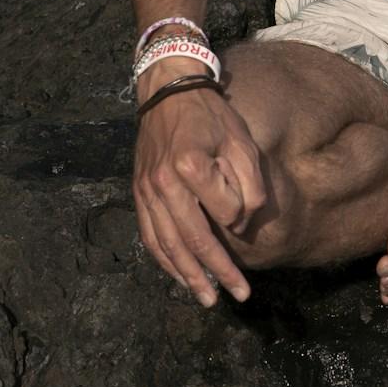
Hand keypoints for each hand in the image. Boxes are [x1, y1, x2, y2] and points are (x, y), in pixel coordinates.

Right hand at [132, 59, 266, 304]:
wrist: (168, 89)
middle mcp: (163, 182)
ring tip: (207, 298)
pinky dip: (165, 259)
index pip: (222, 211)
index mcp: (190, 165)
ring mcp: (146, 190)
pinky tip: (180, 274)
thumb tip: (240, 222)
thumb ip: (249, 182)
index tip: (249, 224)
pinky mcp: (138, 192)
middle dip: (216, 272)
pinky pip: (150, 235)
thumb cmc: (210, 115)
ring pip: (167, 244)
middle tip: (237, 295)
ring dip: (188, 276)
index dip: (240, 221)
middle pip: (192, 239)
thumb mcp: (241, 139)